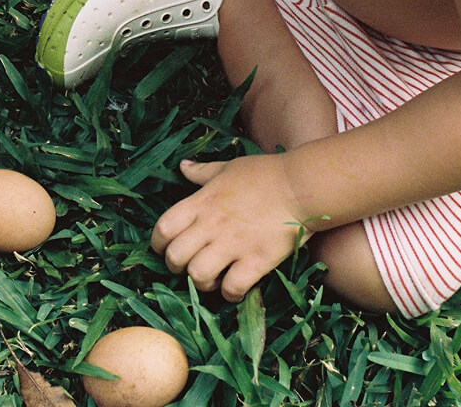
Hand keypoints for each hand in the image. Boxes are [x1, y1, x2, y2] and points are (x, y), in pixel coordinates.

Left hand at [150, 154, 311, 300]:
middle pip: (175, 257)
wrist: (303, 185)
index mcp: (201, 201)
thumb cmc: (266, 173)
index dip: (157, 244)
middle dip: (175, 267)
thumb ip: (202, 171)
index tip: (163, 249)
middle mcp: (212, 224)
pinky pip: (232, 288)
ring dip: (201, 283)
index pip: (163, 228)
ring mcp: (233, 244)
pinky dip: (230, 294)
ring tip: (211, 280)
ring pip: (198, 275)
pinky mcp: (257, 260)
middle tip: (187, 268)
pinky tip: (234, 289)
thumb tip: (182, 167)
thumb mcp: (228, 167)